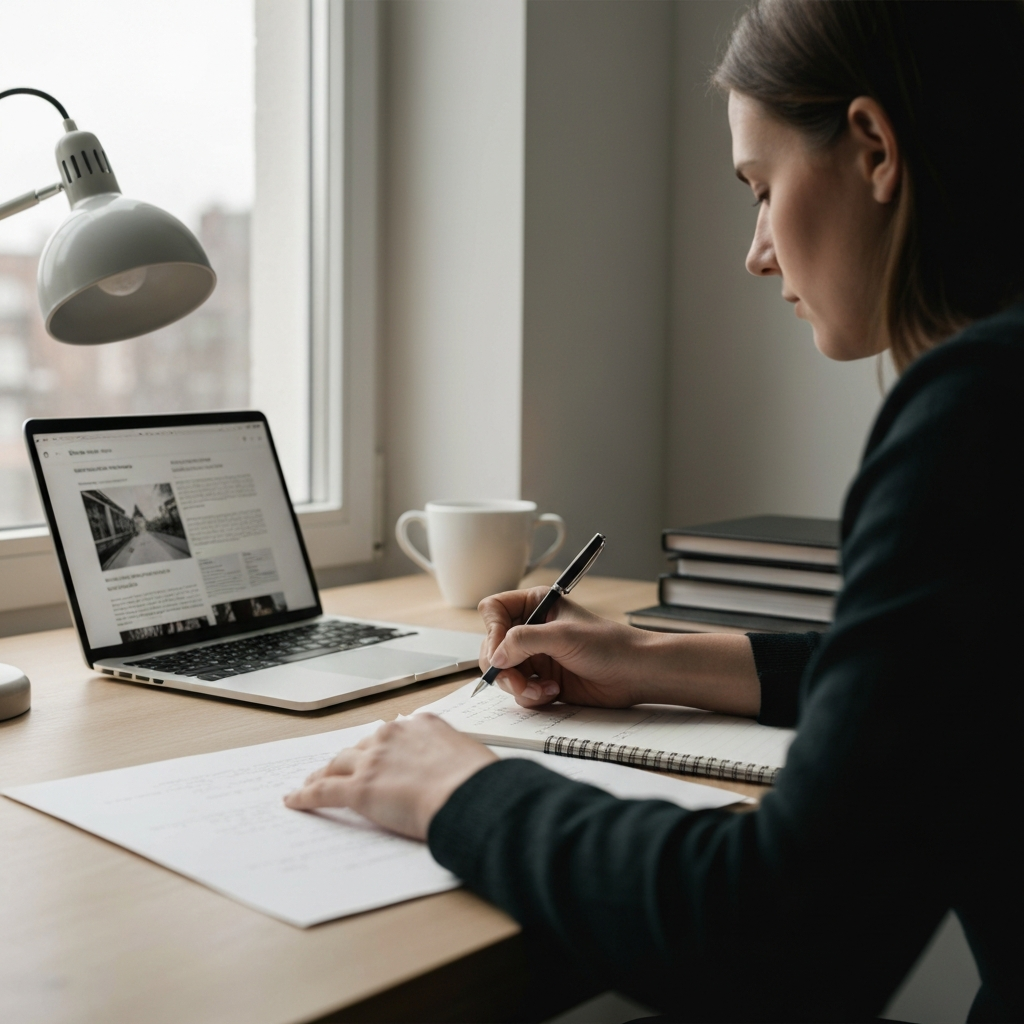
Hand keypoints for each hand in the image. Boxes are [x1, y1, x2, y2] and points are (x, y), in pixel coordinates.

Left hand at [283, 715, 495, 839]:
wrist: (470, 795)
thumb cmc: (478, 781)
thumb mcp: (469, 754)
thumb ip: (450, 755)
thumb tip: (452, 768)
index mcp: (421, 724)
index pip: (392, 734)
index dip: (380, 747)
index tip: (376, 753)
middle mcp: (392, 735)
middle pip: (360, 746)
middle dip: (349, 759)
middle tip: (339, 770)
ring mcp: (373, 761)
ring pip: (337, 765)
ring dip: (322, 774)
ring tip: (312, 782)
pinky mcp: (359, 789)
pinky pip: (323, 791)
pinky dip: (305, 796)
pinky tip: (294, 800)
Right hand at [478, 586, 652, 708]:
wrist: (634, 674)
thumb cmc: (608, 645)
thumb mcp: (563, 636)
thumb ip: (524, 641)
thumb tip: (496, 656)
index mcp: (535, 605)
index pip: (494, 611)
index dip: (492, 631)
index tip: (501, 651)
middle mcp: (532, 630)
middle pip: (493, 647)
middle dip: (503, 667)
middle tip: (516, 680)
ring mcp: (536, 657)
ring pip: (504, 673)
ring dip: (518, 685)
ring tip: (541, 689)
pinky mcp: (542, 680)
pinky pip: (520, 692)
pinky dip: (531, 696)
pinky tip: (553, 692)